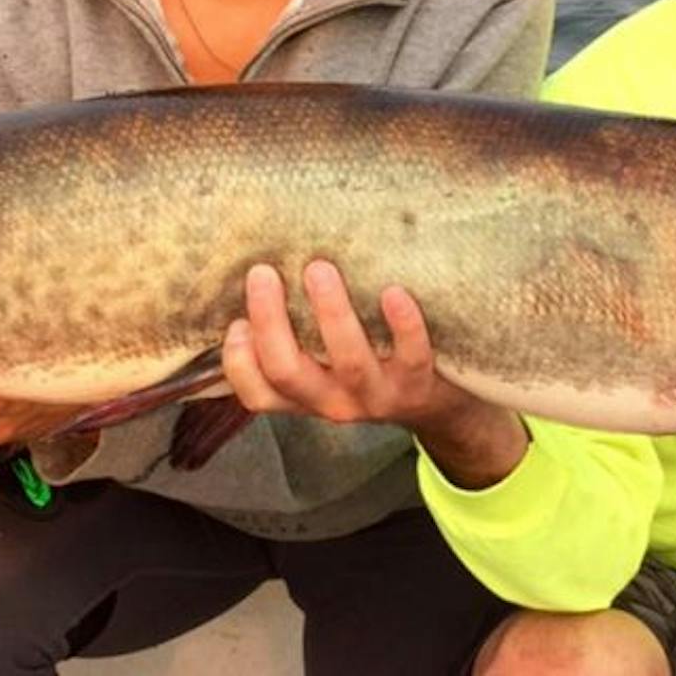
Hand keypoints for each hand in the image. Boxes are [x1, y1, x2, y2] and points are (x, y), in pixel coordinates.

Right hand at [220, 260, 529, 487]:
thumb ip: (297, 334)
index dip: (238, 364)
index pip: (258, 394)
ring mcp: (378, 396)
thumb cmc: (370, 366)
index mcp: (305, 396)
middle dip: (271, 321)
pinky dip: (402, 324)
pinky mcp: (419, 384)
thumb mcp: (327, 363)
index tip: (235, 322)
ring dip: (331, 314)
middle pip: (289, 372)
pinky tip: (393, 291)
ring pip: (348, 362)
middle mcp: (334, 402)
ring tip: (319, 268)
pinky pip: (411, 356)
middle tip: (263, 272)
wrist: (440, 407)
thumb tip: (259, 274)